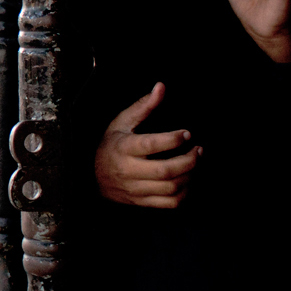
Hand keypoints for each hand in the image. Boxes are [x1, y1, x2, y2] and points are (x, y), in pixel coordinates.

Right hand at [94, 83, 201, 208]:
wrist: (91, 176)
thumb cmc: (111, 144)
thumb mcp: (122, 122)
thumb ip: (144, 105)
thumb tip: (161, 86)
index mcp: (123, 147)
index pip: (151, 145)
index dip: (173, 139)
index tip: (187, 133)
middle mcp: (127, 170)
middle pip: (165, 171)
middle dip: (189, 160)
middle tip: (198, 150)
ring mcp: (134, 188)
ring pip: (170, 188)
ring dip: (190, 175)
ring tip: (194, 163)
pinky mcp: (141, 201)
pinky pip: (169, 203)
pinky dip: (184, 193)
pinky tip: (187, 180)